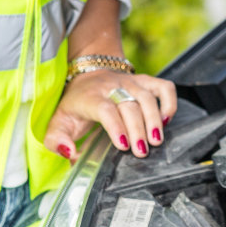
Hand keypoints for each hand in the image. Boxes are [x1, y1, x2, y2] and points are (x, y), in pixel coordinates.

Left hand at [43, 69, 177, 160]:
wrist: (88, 74)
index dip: (116, 127)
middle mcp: (112, 86)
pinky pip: (163, 87)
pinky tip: (166, 120)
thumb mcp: (58, 122)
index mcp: (90, 97)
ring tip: (156, 141)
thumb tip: (69, 152)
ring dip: (154, 119)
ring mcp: (131, 82)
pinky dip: (169, 103)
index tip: (123, 146)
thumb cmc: (75, 104)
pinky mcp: (145, 81)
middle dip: (138, 129)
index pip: (105, 109)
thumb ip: (57, 140)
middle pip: (130, 105)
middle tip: (142, 152)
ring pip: (147, 97)